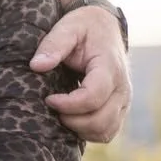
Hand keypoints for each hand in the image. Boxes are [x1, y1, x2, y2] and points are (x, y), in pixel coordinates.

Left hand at [30, 5, 130, 143]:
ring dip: (80, 129)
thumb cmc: (84, 28)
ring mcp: (123, 101)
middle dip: (72, 120)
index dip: (68, 104)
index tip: (49, 99)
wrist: (105, 28)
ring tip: (61, 113)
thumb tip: (37, 66)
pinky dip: (88, 132)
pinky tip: (72, 119)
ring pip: (105, 131)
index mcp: (109, 67)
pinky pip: (107, 133)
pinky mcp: (120, 110)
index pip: (93, 96)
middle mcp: (122, 88)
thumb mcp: (68, 28)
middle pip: (100, 120)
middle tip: (53, 106)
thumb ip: (53, 45)